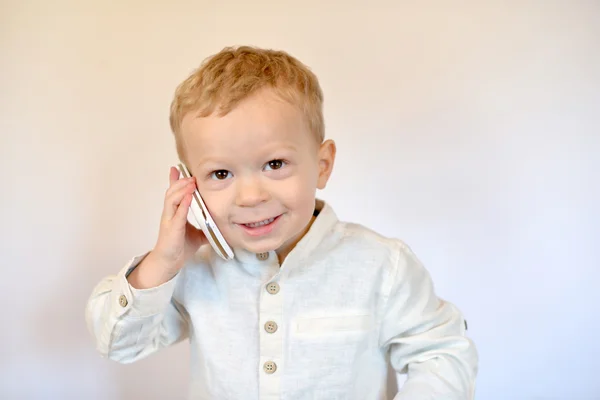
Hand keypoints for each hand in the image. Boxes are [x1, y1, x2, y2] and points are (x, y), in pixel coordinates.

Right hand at [128, 167, 206, 287]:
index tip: (177, 168)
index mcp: (175, 213)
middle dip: (181, 181)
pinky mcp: (171, 229)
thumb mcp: (197, 234)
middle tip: (191, 174)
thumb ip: (205, 227)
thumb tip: (219, 225)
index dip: (175, 180)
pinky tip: (189, 196)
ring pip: (171, 198)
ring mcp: (169, 220)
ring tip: (190, 181)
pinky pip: (177, 213)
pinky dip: (183, 204)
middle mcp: (170, 214)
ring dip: (181, 189)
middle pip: (172, 191)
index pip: (174, 193)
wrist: (169, 262)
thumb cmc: (180, 247)